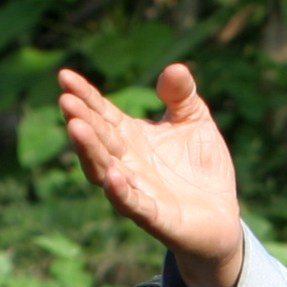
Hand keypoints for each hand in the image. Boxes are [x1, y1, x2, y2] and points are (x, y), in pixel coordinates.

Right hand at [58, 63, 247, 286]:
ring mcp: (137, 191)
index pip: (102, 114)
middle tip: (65, 100)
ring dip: (89, 151)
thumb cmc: (202, 167)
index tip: (64, 76)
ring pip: (104, 171)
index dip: (85, 96)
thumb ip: (181, 95)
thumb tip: (173, 68)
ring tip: (75, 127)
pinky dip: (120, 192)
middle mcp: (126, 163)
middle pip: (99, 140)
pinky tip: (111, 175)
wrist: (222, 218)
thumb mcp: (195, 121)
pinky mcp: (155, 217)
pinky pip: (133, 204)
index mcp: (131, 138)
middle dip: (82, 120)